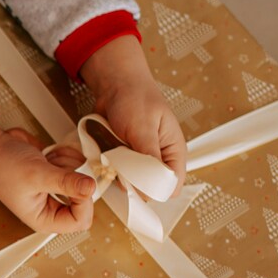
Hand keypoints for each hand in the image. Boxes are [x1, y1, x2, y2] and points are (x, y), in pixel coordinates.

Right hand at [0, 125, 95, 233]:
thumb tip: (91, 188)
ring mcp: (56, 189)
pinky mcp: (57, 172)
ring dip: (69, 164)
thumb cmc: (2, 166)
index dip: (85, 203)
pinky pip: (77, 164)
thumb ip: (66, 183)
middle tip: (60, 169)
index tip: (79, 184)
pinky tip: (49, 155)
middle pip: (86, 200)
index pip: (80, 221)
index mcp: (45, 218)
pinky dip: (66, 155)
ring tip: (48, 161)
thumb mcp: (37, 175)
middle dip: (76, 180)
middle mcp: (52, 206)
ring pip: (83, 179)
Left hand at [79, 36, 186, 194]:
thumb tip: (151, 190)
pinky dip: (111, 170)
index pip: (173, 184)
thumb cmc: (136, 100)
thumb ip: (148, 158)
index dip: (157, 192)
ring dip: (120, 177)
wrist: (115, 85)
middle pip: (151, 187)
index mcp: (173, 151)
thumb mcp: (143, 129)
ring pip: (133, 182)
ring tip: (111, 162)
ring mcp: (141, 159)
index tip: (137, 191)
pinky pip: (119, 172)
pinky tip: (104, 160)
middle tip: (120, 173)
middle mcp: (159, 158)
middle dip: (135, 186)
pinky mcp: (125, 157)